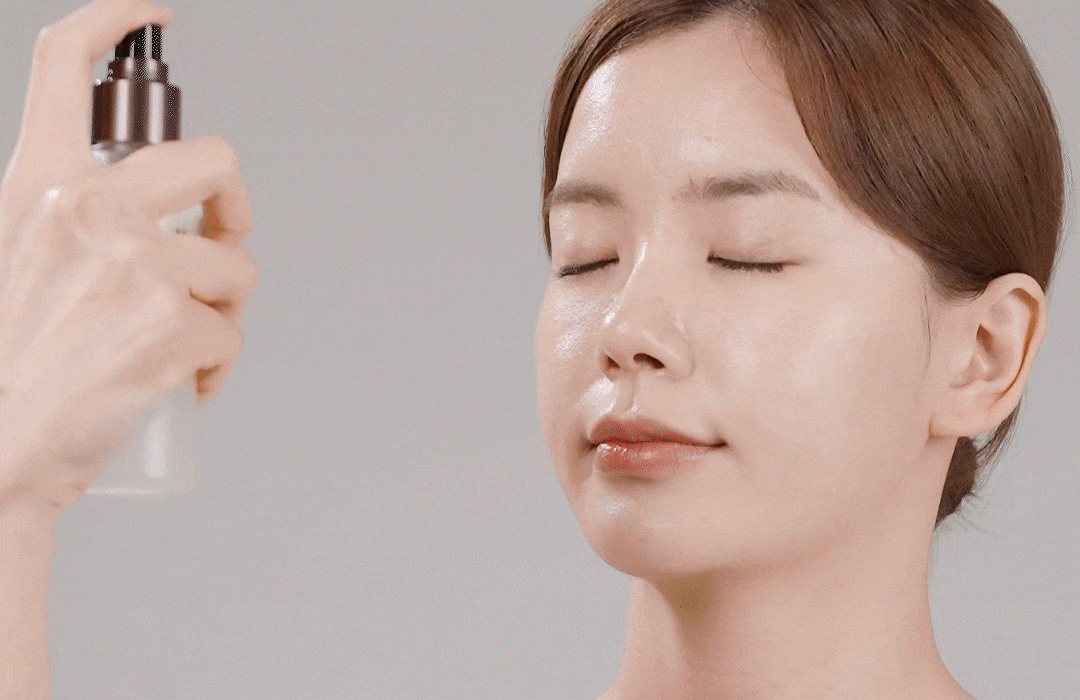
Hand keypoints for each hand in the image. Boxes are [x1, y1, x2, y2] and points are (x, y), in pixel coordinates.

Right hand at [0, 0, 256, 513]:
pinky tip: (182, 382)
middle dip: (236, 208)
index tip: (153, 12)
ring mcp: (135, 265)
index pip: (61, 66)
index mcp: (39, 185)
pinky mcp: (173, 323)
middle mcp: (88, 210)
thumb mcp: (23, 256)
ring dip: (222, 307)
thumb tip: (158, 213)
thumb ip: (77, 220)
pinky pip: (234, 332)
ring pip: (236, 266)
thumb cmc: (13, 362)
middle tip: (224, 240)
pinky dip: (219, 363)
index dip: (112, 20)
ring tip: (178, 342)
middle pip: (217, 160)